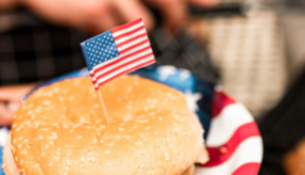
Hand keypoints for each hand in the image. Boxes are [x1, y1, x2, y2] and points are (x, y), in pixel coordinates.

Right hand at [22, 0, 216, 33]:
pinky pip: (117, 38)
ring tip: (113, 24)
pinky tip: (92, 28)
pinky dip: (108, 41)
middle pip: (168, 0)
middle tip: (174, 28)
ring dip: (133, 31)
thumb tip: (169, 16)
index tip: (212, 4)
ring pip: (144, 24)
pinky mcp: (96, 12)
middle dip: (175, 19)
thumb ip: (132, 2)